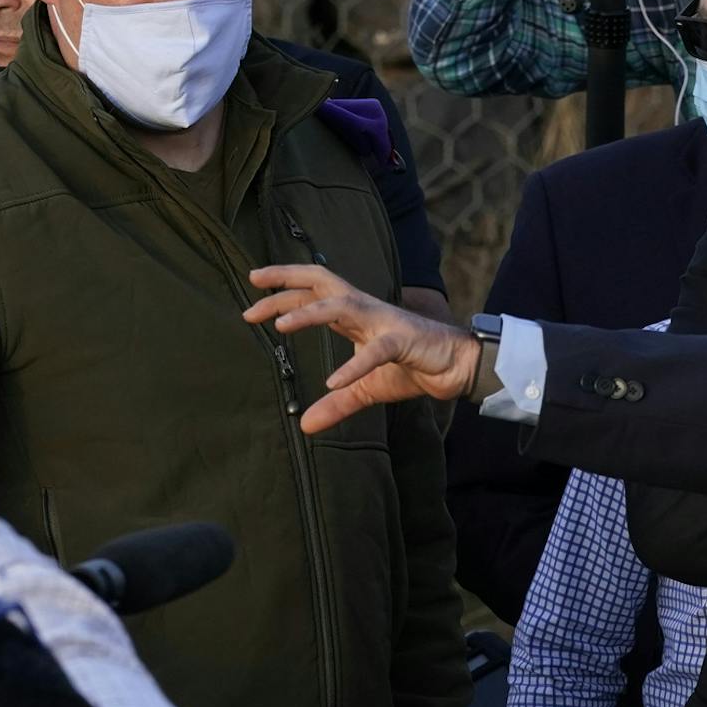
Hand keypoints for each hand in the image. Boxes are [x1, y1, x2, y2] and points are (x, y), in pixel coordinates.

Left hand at [244, 265, 479, 432]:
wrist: (455, 368)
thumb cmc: (413, 368)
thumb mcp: (366, 389)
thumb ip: (336, 404)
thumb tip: (306, 427)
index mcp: (355, 315)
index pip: (313, 292)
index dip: (282, 288)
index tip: (252, 290)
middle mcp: (366, 310)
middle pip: (322, 281)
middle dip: (287, 279)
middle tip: (253, 283)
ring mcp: (384, 322)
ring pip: (343, 305)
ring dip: (310, 312)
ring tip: (280, 324)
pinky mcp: (403, 342)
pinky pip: (375, 352)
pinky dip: (354, 366)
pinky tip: (334, 381)